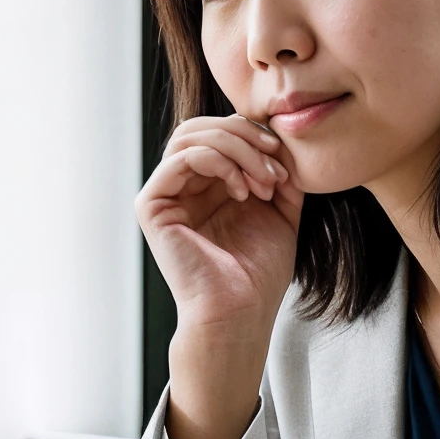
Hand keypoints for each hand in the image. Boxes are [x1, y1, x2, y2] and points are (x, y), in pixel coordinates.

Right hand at [135, 115, 302, 438]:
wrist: (242, 312)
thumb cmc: (259, 271)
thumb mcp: (281, 210)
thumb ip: (278, 171)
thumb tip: (280, 135)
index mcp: (208, 184)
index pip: (222, 130)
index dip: (255, 134)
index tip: (287, 159)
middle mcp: (183, 185)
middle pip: (203, 126)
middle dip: (246, 136)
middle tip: (276, 162)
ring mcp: (165, 194)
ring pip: (191, 135)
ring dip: (238, 149)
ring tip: (264, 182)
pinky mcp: (153, 206)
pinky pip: (180, 159)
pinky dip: (219, 163)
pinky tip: (242, 192)